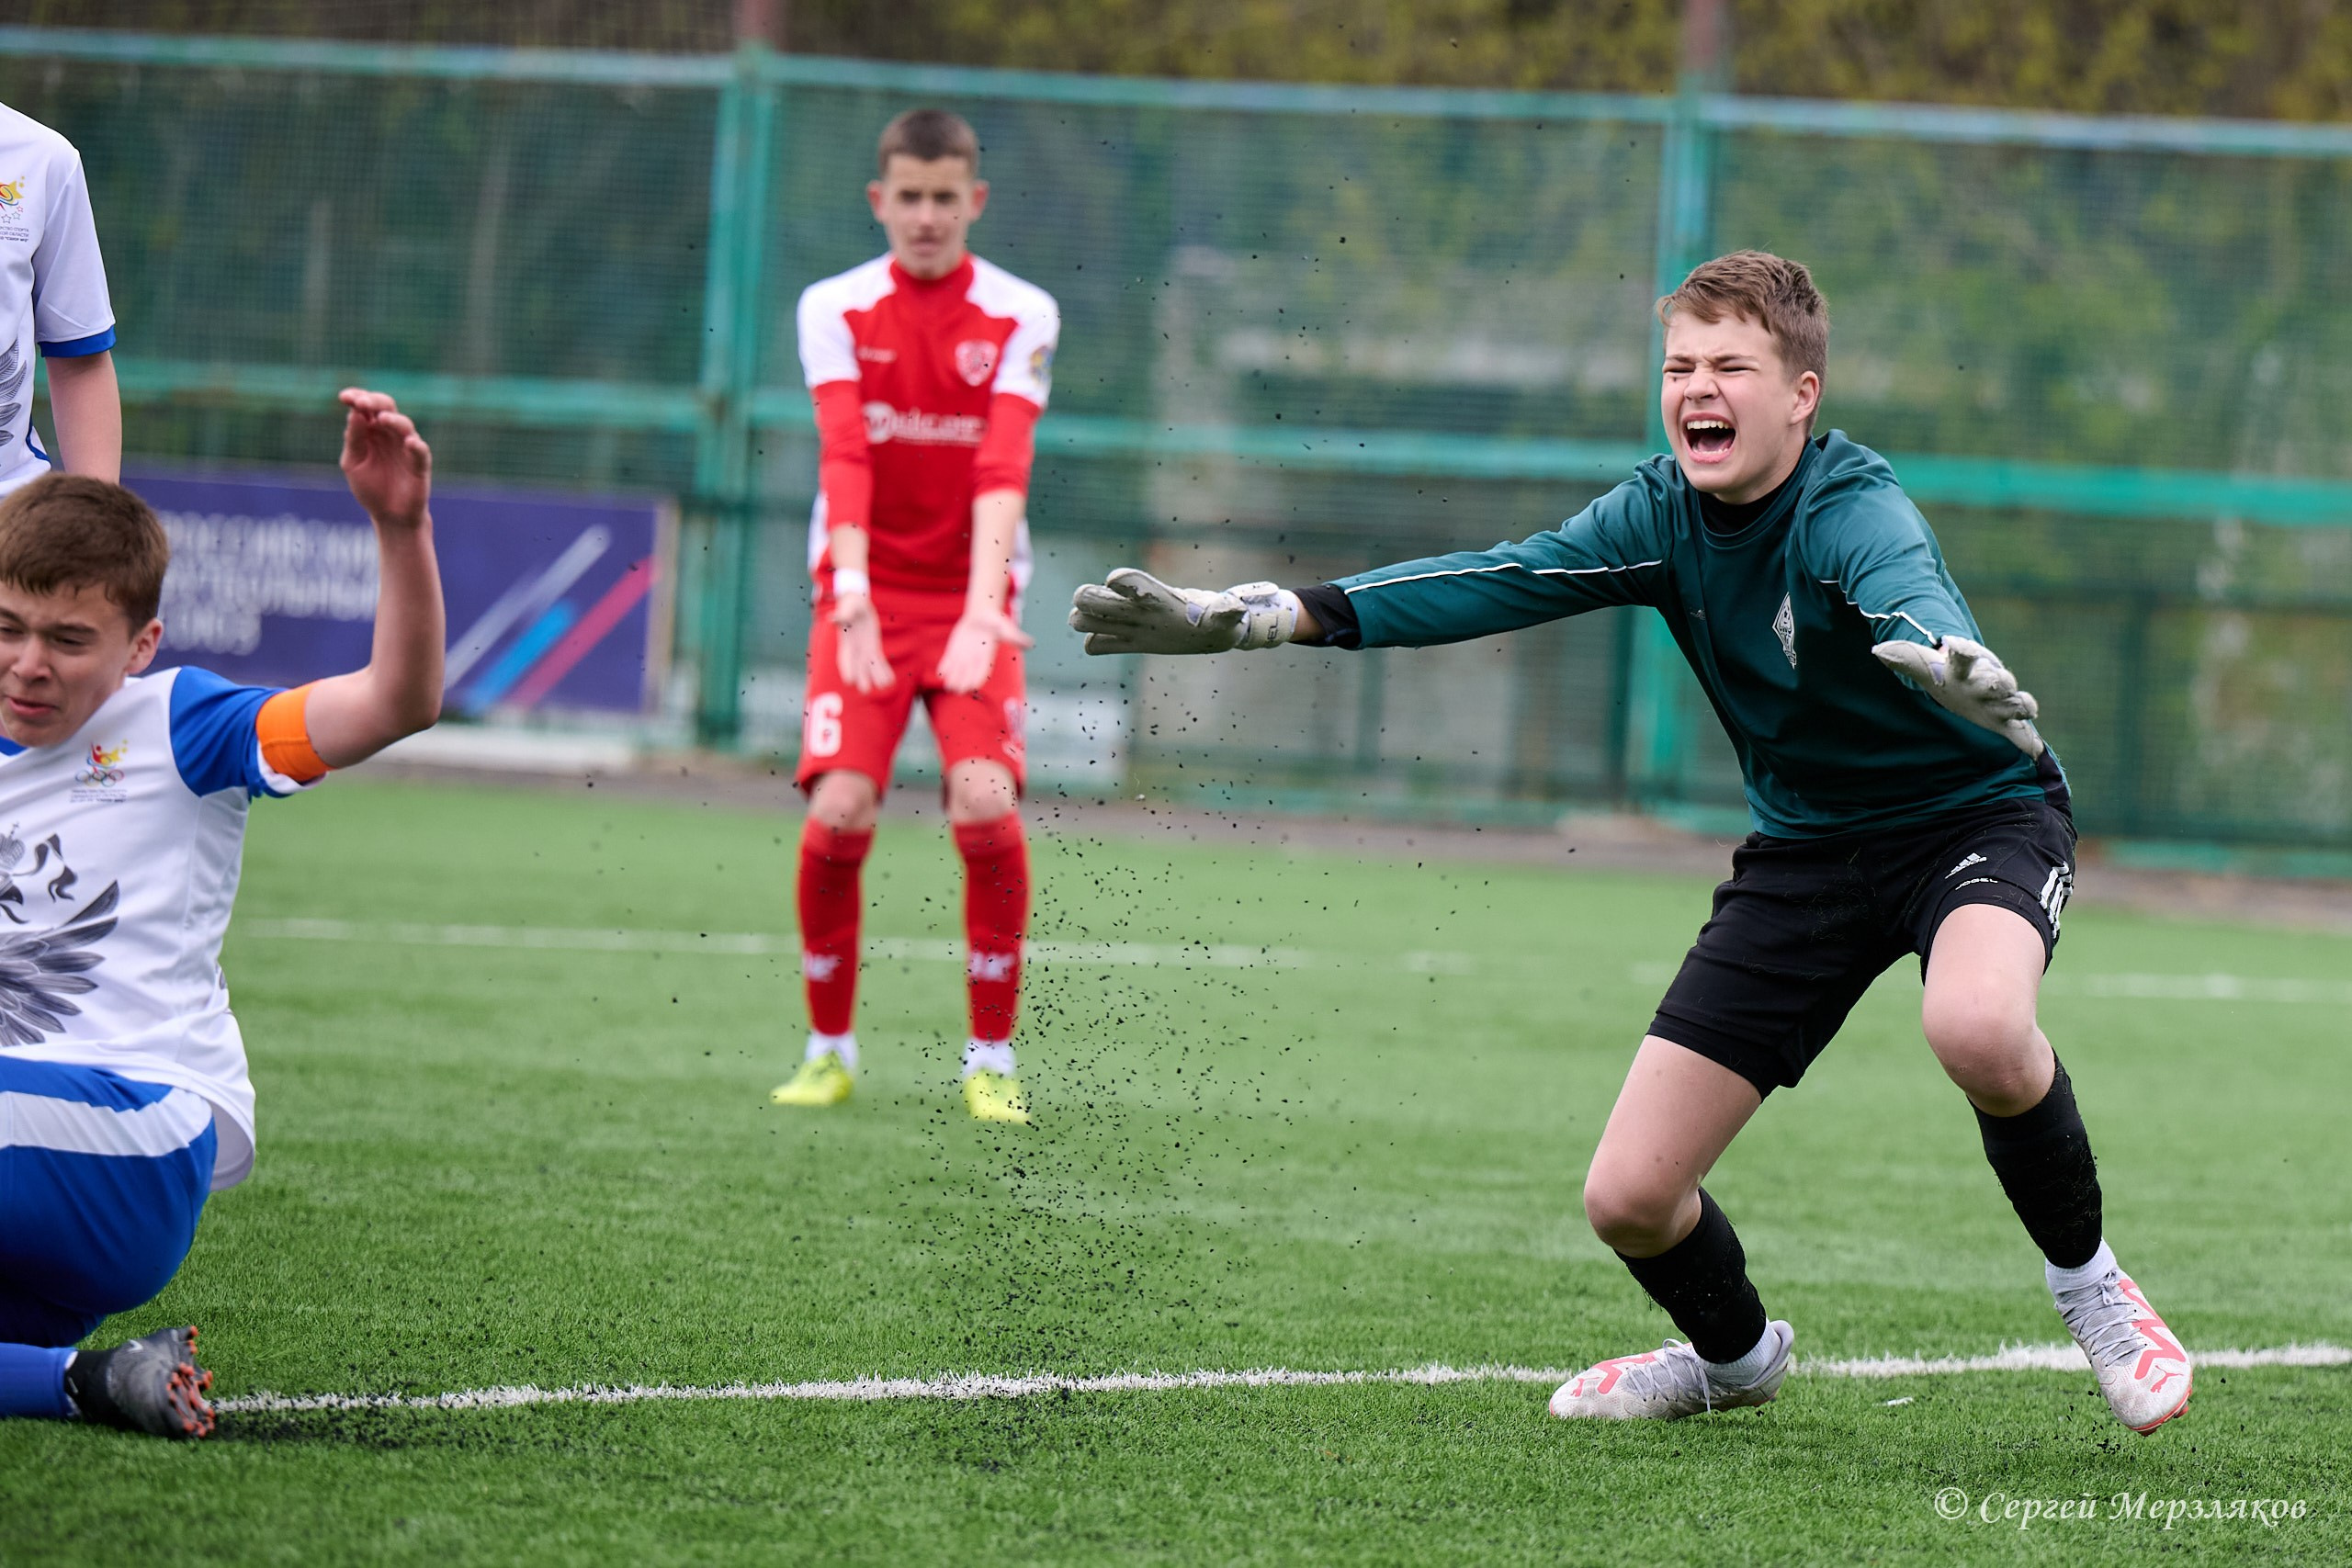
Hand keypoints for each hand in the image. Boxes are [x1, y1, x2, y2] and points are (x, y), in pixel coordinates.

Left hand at [338, 388, 431, 529]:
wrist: (389, 516)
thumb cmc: (371, 488)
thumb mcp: (353, 462)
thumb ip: (354, 439)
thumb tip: (354, 413)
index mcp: (371, 431)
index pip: (365, 407)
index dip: (356, 398)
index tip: (344, 397)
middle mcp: (390, 434)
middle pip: (386, 408)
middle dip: (374, 402)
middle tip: (361, 402)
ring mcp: (406, 447)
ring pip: (404, 425)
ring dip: (394, 420)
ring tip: (382, 419)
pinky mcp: (420, 464)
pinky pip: (422, 452)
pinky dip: (416, 446)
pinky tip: (409, 443)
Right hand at [832, 594, 894, 693]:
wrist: (857, 602)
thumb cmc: (850, 603)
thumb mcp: (848, 605)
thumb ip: (843, 614)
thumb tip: (833, 619)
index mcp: (846, 641)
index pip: (845, 658)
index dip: (847, 669)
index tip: (849, 681)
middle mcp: (854, 649)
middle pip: (857, 667)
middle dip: (861, 678)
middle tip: (865, 691)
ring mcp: (863, 650)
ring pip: (870, 667)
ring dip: (875, 677)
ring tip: (884, 686)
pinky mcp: (873, 648)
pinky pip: (879, 661)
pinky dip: (884, 671)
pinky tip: (890, 681)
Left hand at [936, 603, 1032, 692]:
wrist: (981, 613)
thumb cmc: (995, 620)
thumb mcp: (1006, 627)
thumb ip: (1015, 637)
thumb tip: (1031, 643)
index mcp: (987, 657)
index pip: (983, 673)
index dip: (977, 680)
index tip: (971, 687)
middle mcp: (974, 659)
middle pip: (968, 676)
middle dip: (962, 683)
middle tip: (955, 689)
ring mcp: (963, 656)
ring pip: (956, 671)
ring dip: (952, 678)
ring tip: (947, 684)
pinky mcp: (954, 651)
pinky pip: (947, 662)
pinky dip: (943, 668)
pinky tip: (940, 672)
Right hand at [1068, 569, 1299, 654]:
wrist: (1212, 630)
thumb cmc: (1216, 619)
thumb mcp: (1224, 617)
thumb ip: (1226, 612)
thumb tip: (1237, 609)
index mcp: (1154, 597)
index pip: (1128, 580)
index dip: (1120, 581)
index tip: (1119, 583)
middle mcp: (1134, 608)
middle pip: (1091, 597)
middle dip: (1090, 600)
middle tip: (1114, 613)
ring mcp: (1128, 624)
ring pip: (1085, 617)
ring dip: (1086, 620)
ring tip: (1111, 629)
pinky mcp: (1129, 643)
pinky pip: (1097, 645)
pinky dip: (1096, 645)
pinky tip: (1115, 645)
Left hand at [1872, 634, 2044, 756]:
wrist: (1970, 686)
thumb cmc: (1946, 676)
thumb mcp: (1925, 667)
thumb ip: (1905, 658)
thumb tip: (1877, 652)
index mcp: (1966, 669)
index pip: (1965, 656)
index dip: (1962, 651)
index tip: (1954, 644)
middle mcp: (1988, 684)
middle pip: (1999, 681)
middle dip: (2000, 681)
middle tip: (1998, 680)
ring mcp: (2001, 705)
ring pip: (2018, 703)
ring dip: (2022, 705)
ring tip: (2028, 709)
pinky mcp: (2008, 726)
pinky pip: (2023, 735)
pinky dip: (2030, 743)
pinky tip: (2036, 753)